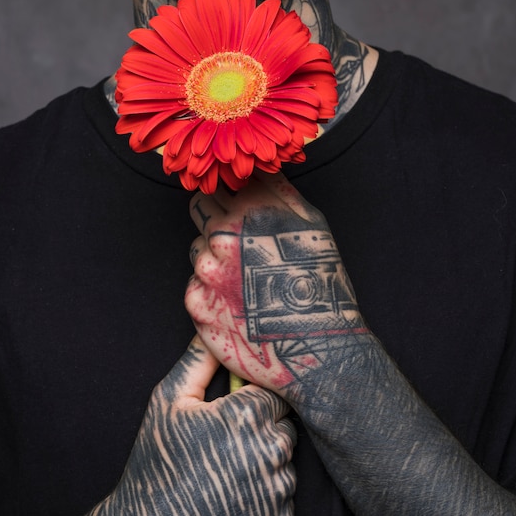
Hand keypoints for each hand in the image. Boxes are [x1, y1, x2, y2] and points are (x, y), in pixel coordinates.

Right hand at [9, 336, 295, 515]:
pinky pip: (285, 498)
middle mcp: (269, 451)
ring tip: (227, 472)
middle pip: (285, 426)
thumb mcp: (167, 403)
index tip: (234, 411)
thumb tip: (212, 327)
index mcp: (246, 415)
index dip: (254, 401)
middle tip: (227, 442)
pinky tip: (235, 499)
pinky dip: (266, 497)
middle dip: (263, 429)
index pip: (276, 393)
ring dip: (266, 463)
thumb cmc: (156, 465)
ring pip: (286, 462)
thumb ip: (197, 361)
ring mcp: (277, 492)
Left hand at [186, 172, 369, 397]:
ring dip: (214, 255)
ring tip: (245, 278)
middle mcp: (223, 235)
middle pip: (200, 207)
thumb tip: (260, 168)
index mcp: (252, 209)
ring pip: (197, 248)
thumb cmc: (321, 284)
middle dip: (215, 215)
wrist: (318, 347)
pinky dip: (210, 289)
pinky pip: (194, 283)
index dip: (229, 191)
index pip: (220, 182)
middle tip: (239, 240)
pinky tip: (237, 301)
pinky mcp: (197, 303)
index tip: (237, 202)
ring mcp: (206, 271)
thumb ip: (280, 189)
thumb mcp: (313, 224)